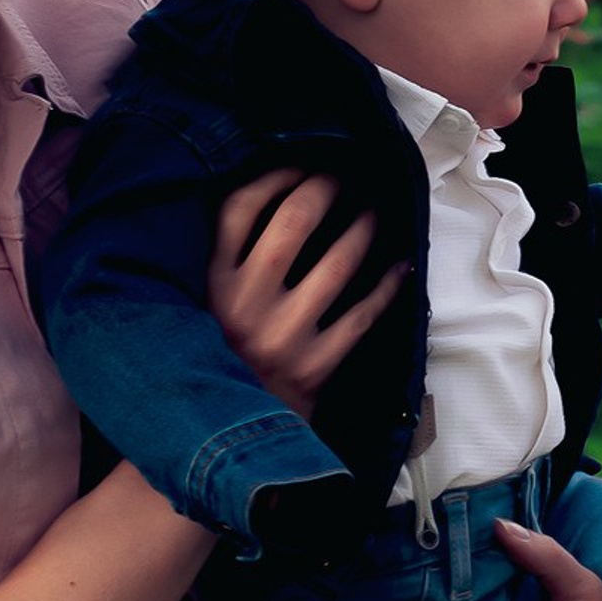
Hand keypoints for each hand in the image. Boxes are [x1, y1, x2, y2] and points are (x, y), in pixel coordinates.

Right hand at [209, 169, 406, 419]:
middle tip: (349, 175)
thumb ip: (222, 262)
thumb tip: (267, 192)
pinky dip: (389, 285)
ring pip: (339, 261)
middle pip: (293, 221)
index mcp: (207, 285)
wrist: (219, 440)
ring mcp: (282, 336)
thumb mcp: (200, 308)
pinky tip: (402, 264)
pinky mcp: (315, 367)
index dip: (275, 174)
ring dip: (366, 227)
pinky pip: (364, 314)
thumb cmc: (216, 359)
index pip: (239, 207)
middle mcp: (240, 305)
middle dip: (328, 187)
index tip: (302, 160)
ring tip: (378, 210)